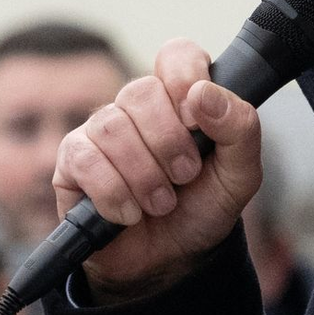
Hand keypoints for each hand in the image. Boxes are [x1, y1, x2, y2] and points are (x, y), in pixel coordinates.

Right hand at [52, 39, 262, 302]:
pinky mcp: (73, 161)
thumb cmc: (204, 206)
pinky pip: (86, 160)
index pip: (176, 54)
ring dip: (145, 174)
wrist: (171, 260)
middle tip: (185, 175)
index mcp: (183, 97)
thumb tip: (203, 94)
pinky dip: (115, 193)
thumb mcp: (240, 173)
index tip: (197, 114)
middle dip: (170, 141)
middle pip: (142, 90)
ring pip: (112, 126)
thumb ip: (240, 128)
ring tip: (162, 202)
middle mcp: (139, 106)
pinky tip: (130, 213)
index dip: (185, 76)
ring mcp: (102, 130)